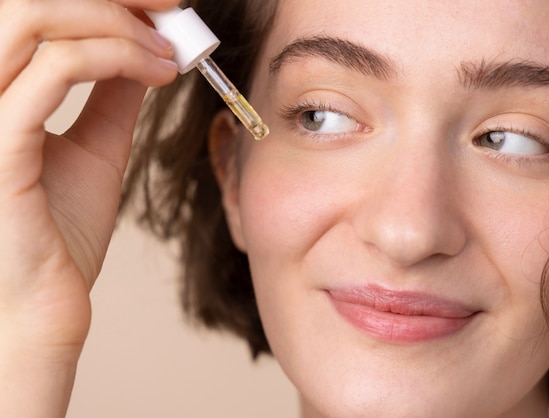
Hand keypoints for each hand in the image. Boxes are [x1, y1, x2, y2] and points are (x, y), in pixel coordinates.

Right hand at [0, 0, 178, 415]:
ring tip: (166, 51)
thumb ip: (110, 94)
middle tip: (169, 7)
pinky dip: (114, 57)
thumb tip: (144, 44)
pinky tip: (157, 74)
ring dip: (112, 20)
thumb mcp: (92, 147)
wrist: (44, 302)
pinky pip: (52, 71)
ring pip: (29, 17)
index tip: (157, 0)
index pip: (26, 8)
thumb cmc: (59, 233)